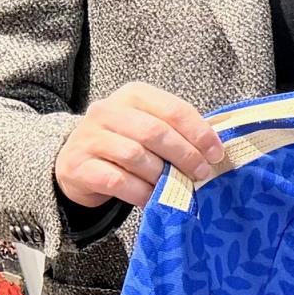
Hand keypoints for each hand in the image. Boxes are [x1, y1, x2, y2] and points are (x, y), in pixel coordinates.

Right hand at [54, 82, 226, 209]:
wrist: (77, 162)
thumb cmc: (125, 143)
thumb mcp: (150, 128)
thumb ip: (178, 133)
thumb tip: (214, 153)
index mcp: (133, 95)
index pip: (174, 110)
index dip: (200, 134)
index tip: (216, 154)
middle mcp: (107, 111)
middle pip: (155, 132)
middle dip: (185, 156)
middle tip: (201, 174)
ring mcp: (89, 137)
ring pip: (135, 156)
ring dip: (162, 176)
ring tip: (176, 187)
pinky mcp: (77, 166)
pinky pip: (116, 180)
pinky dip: (140, 192)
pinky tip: (151, 198)